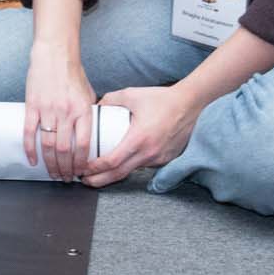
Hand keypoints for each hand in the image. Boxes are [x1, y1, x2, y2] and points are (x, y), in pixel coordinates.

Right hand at [24, 38, 95, 179]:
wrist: (54, 54)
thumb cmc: (72, 74)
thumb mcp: (89, 94)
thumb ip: (89, 114)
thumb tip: (90, 133)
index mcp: (83, 111)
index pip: (84, 145)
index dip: (81, 163)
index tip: (81, 172)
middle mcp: (66, 112)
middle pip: (65, 149)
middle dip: (65, 168)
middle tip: (65, 179)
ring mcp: (48, 110)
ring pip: (48, 145)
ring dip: (50, 163)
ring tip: (52, 174)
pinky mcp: (32, 106)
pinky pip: (30, 133)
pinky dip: (30, 149)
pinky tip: (32, 160)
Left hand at [82, 84, 200, 186]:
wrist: (190, 103)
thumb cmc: (161, 99)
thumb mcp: (131, 94)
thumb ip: (110, 99)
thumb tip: (96, 106)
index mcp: (138, 139)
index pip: (111, 162)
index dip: (94, 169)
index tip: (83, 169)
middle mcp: (149, 153)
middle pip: (119, 174)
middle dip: (99, 180)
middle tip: (85, 180)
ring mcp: (159, 158)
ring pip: (132, 170)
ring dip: (115, 174)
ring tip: (100, 171)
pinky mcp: (166, 158)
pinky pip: (145, 165)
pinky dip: (132, 165)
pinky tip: (123, 161)